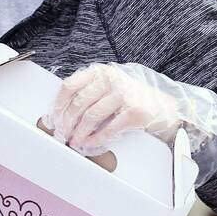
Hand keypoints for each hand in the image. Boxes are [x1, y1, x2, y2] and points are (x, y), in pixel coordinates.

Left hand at [40, 62, 183, 155]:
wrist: (161, 105)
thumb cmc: (129, 97)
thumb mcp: (107, 86)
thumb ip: (87, 92)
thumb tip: (61, 114)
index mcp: (99, 72)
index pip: (70, 85)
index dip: (59, 105)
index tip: (55, 119)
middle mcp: (110, 79)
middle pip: (79, 103)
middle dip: (67, 123)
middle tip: (62, 134)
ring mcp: (123, 94)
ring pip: (91, 116)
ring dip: (79, 132)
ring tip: (75, 141)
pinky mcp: (133, 110)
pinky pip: (108, 128)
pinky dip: (96, 138)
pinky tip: (90, 143)